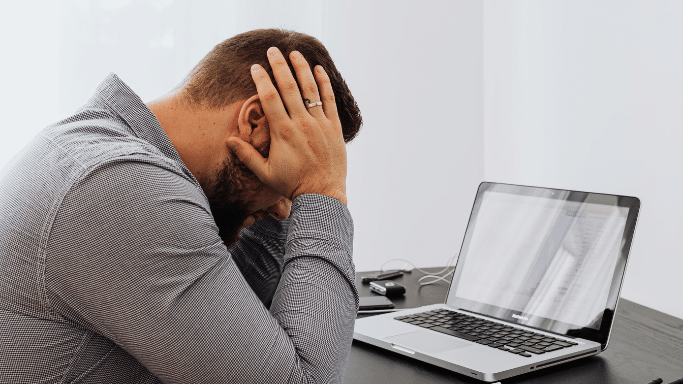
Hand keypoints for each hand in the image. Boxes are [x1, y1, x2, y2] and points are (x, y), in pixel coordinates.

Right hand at [227, 47, 346, 204]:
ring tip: (294, 53)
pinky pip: (329, 100)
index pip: (269, 97)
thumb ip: (247, 155)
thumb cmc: (292, 185)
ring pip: (310, 89)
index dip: (261, 79)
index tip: (255, 66)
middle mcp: (302, 123)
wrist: (322, 195)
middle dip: (279, 66)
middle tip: (272, 50)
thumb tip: (229, 140)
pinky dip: (324, 83)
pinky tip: (318, 70)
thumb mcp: (265, 173)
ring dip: (301, 68)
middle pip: (289, 87)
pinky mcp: (334, 127)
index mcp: (283, 132)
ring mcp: (320, 124)